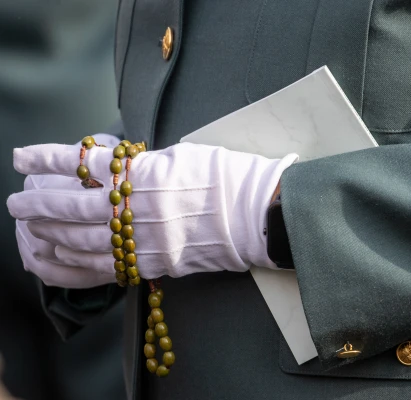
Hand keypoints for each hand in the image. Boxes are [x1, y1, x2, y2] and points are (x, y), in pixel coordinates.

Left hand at [7, 140, 296, 286]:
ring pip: (80, 240)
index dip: (48, 159)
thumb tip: (114, 170)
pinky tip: (53, 260)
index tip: (23, 157)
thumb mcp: (183, 156)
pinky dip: (71, 267)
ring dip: (48, 234)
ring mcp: (144, 240)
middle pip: (73, 205)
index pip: (83, 163)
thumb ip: (144, 164)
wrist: (257, 215)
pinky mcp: (153, 264)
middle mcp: (138, 207)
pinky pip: (102, 271)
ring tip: (29, 230)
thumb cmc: (227, 178)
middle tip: (17, 202)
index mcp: (145, 172)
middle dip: (39, 203)